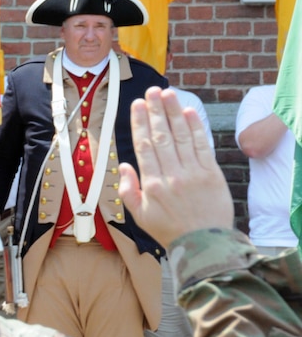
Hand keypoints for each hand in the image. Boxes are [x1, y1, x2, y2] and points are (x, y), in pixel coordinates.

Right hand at [120, 86, 233, 245]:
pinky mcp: (211, 174)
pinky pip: (202, 146)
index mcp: (152, 184)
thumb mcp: (139, 215)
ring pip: (181, 137)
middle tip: (152, 91)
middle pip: (161, 136)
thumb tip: (125, 166)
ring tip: (168, 93)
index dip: (140, 123)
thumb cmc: (168, 230)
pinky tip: (189, 112)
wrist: (204, 245)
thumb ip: (128, 190)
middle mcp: (172, 175)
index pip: (144, 146)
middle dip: (156, 111)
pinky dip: (196, 127)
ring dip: (174, 113)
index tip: (137, 105)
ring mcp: (193, 173)